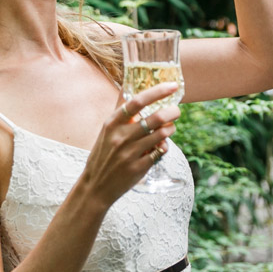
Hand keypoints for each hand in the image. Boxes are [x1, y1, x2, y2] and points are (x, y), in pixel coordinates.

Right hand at [78, 82, 179, 206]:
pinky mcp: (139, 168)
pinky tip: (161, 146)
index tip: (173, 86)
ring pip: (161, 135)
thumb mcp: (106, 130)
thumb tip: (127, 85)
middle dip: (172, 112)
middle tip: (176, 110)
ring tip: (170, 128)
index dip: (157, 91)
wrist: (95, 186)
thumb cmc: (103, 154)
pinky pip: (160, 152)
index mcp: (112, 123)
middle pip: (156, 118)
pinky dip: (164, 147)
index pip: (137, 101)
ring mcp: (130, 153)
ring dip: (170, 129)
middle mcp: (121, 136)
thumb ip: (120, 111)